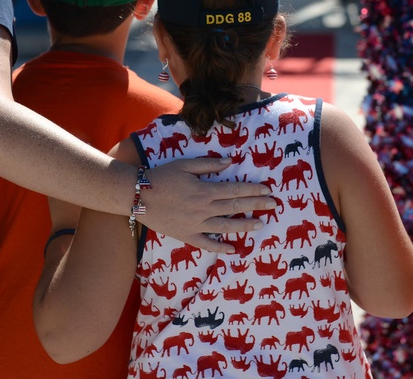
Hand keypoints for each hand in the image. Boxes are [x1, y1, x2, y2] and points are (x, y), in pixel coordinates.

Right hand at [139, 158, 274, 252]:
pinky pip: (206, 244)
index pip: (235, 189)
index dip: (253, 189)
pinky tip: (233, 249)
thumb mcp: (185, 165)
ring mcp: (196, 224)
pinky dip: (220, 248)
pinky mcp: (186, 235)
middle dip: (256, 205)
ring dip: (244, 225)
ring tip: (260, 225)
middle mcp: (203, 208)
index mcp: (205, 190)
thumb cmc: (161, 176)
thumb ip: (209, 164)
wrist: (138, 195)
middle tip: (274, 205)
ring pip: (225, 226)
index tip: (268, 190)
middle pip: (235, 206)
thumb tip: (230, 162)